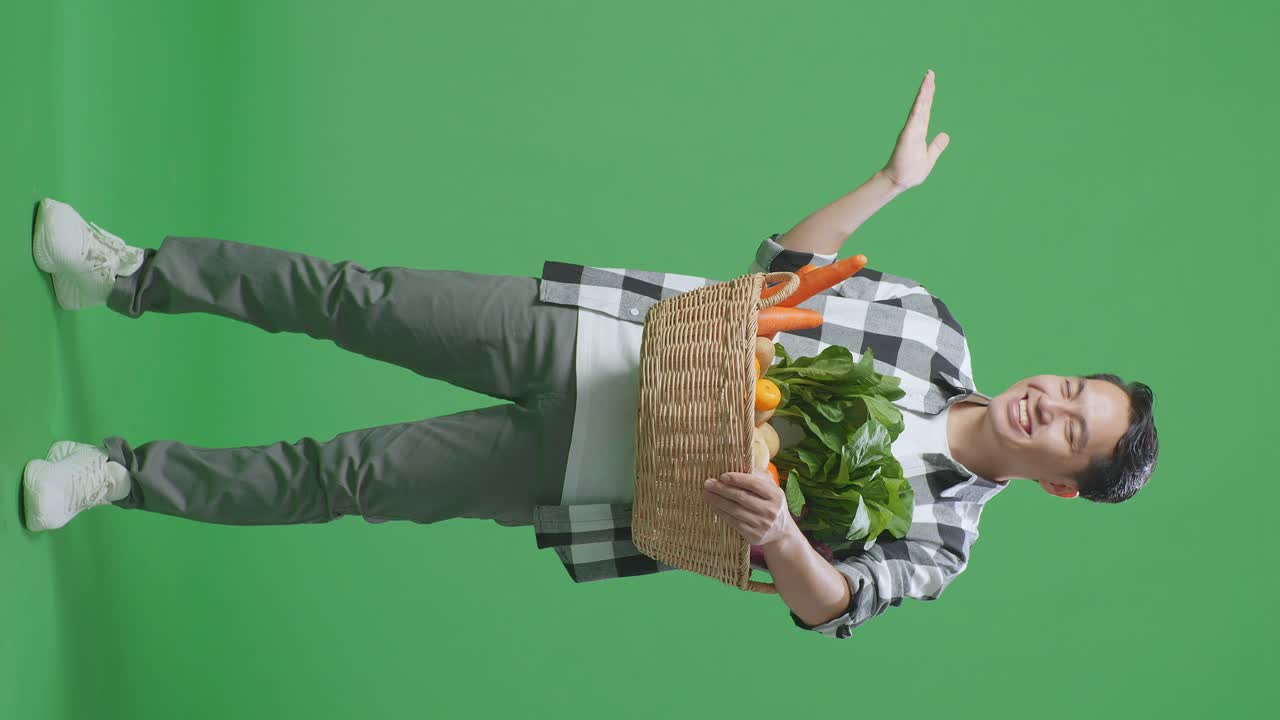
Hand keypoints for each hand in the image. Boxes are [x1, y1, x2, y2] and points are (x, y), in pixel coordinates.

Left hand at [703, 470, 795, 547]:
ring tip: (706, 494)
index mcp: (776, 495)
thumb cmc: (772, 505)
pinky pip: (734, 522)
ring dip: (718, 501)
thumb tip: (740, 467)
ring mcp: (762, 524)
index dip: (737, 479)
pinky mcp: (754, 536)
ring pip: (735, 510)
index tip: (722, 476)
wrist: (782, 533)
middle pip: (741, 497)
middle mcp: (770, 510)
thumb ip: (760, 478)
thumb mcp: (773, 490)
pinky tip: (714, 507)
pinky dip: (722, 513)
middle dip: (722, 489)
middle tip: (708, 483)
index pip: (754, 484)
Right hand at [881, 69, 949, 190]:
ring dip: (924, 93)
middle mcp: (915, 128)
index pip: (926, 109)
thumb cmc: (912, 171)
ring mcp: (911, 130)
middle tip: (930, 72)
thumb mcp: (930, 158)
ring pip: (919, 108)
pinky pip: (915, 118)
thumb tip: (946, 135)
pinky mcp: (907, 135)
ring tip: (928, 79)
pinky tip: (922, 96)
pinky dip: (918, 107)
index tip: (931, 81)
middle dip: (927, 88)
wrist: (900, 181)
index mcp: (920, 132)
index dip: (929, 95)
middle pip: (923, 104)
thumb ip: (937, 146)